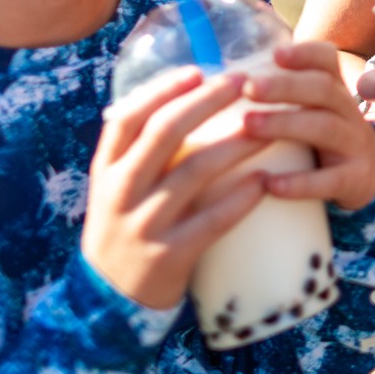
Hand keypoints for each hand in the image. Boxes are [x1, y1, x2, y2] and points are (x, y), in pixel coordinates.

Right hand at [83, 67, 270, 309]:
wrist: (110, 302)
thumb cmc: (126, 229)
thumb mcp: (118, 188)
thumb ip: (140, 151)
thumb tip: (183, 96)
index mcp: (106, 170)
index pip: (129, 118)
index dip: (163, 89)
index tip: (199, 71)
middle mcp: (120, 193)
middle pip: (163, 133)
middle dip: (207, 102)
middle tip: (243, 84)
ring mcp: (143, 225)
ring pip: (193, 172)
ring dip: (235, 144)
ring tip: (268, 127)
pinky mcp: (168, 256)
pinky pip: (210, 221)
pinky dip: (239, 199)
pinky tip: (264, 181)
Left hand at [240, 40, 374, 211]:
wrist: (365, 176)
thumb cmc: (319, 137)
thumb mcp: (310, 109)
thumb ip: (278, 92)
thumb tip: (216, 83)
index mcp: (333, 89)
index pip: (327, 60)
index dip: (304, 54)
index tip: (275, 54)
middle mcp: (347, 111)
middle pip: (323, 89)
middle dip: (286, 86)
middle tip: (249, 88)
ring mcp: (354, 144)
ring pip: (325, 128)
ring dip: (286, 124)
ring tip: (249, 125)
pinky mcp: (354, 179)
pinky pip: (329, 180)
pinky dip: (300, 182)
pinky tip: (269, 184)